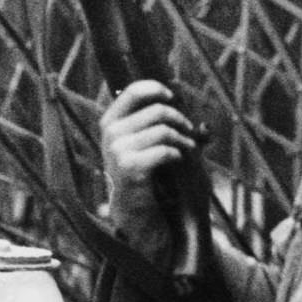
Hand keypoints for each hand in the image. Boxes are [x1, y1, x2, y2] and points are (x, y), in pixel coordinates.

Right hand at [101, 79, 194, 238]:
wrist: (136, 212)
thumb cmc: (148, 174)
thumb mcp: (152, 143)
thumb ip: (166, 121)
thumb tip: (188, 99)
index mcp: (112, 121)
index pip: (133, 91)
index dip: (158, 89)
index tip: (174, 97)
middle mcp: (110, 133)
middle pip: (157, 110)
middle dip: (181, 121)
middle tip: (190, 133)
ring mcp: (116, 150)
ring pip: (164, 130)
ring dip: (184, 140)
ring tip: (189, 150)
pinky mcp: (129, 168)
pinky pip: (164, 150)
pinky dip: (178, 154)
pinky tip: (178, 161)